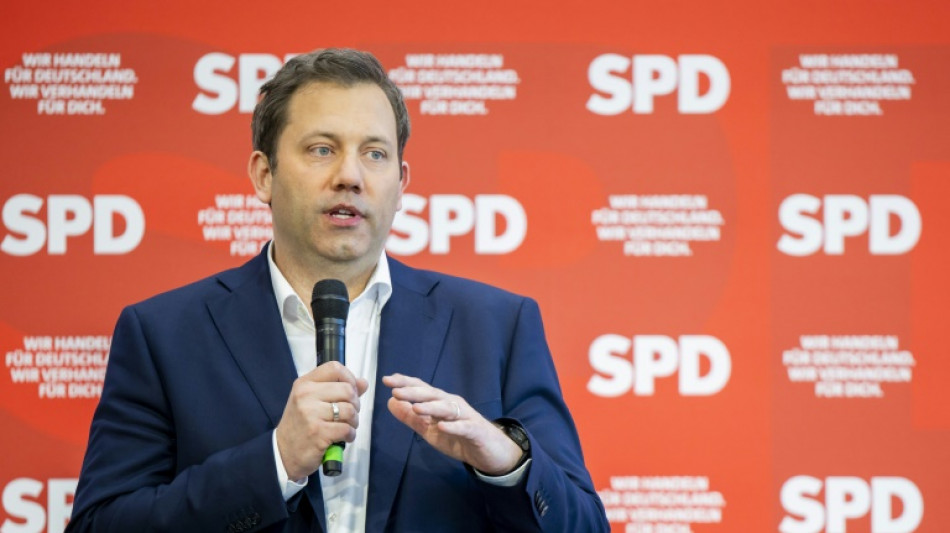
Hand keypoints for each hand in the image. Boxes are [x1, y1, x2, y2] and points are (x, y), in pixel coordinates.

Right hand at [275, 362, 368, 479]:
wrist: (283, 452)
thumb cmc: (301, 425)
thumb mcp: (312, 401)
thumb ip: (338, 389)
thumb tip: (363, 382)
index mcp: (304, 384)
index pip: (334, 368)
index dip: (349, 378)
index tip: (351, 391)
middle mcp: (306, 395)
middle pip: (347, 389)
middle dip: (355, 403)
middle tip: (350, 414)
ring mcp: (311, 414)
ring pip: (350, 410)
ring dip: (354, 421)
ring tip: (347, 426)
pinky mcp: (318, 433)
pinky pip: (347, 429)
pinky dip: (350, 435)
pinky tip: (344, 437)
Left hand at [383, 373, 522, 475]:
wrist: (490, 453)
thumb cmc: (459, 438)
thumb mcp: (430, 430)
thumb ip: (411, 417)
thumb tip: (390, 402)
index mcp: (440, 403)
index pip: (421, 389)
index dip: (405, 383)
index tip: (387, 380)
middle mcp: (453, 405)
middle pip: (432, 395)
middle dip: (414, 392)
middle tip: (396, 390)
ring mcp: (465, 417)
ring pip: (447, 408)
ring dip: (431, 407)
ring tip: (416, 407)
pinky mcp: (476, 431)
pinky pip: (464, 427)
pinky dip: (453, 426)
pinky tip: (442, 426)